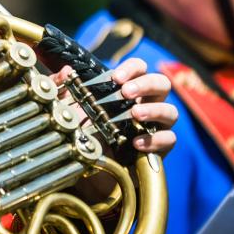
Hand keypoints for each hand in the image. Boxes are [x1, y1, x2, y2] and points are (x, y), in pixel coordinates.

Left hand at [49, 57, 177, 155]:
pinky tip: (136, 142)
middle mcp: (148, 102)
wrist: (92, 164)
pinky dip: (155, 140)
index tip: (115, 78)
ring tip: (136, 114)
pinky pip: (169, 140)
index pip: (140, 68)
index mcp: (130, 88)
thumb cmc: (86, 129)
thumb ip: (63, 87)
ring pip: (170, 111)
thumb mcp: (69, 107)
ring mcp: (157, 124)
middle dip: (145, 84)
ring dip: (154, 110)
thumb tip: (65, 71)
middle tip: (126, 92)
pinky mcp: (160, 147)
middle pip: (162, 83)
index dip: (132, 68)